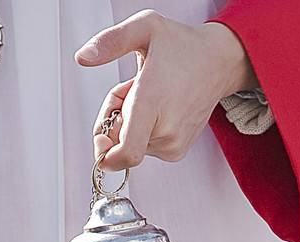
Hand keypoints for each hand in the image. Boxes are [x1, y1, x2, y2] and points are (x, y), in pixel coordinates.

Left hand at [76, 10, 253, 171]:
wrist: (217, 62)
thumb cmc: (181, 45)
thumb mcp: (145, 27)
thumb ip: (110, 42)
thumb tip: (82, 57)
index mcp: (154, 102)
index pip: (126, 154)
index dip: (106, 154)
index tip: (100, 140)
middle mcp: (165, 130)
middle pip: (119, 144)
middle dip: (113, 118)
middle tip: (128, 89)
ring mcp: (173, 145)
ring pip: (131, 144)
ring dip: (129, 121)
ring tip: (148, 92)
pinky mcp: (176, 151)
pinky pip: (144, 147)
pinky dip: (142, 128)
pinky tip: (157, 106)